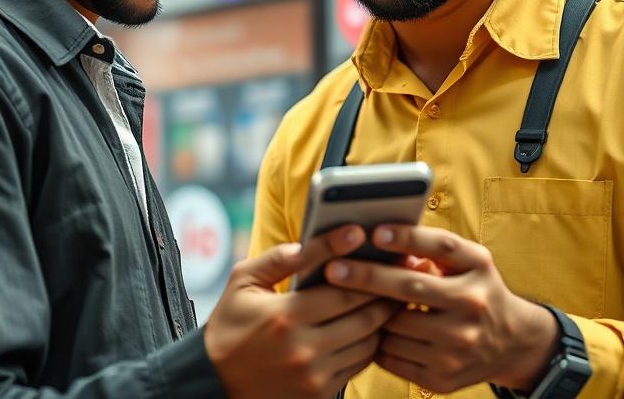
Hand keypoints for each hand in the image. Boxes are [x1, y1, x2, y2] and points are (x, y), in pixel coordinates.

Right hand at [205, 225, 398, 398]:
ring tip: (396, 293)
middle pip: (364, 316)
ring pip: (368, 342)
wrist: (215, 382)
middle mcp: (304, 349)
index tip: (383, 248)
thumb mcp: (243, 283)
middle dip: (388, 290)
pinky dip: (370, 342)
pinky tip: (375, 322)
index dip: (366, 266)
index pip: (341, 289)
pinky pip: (359, 363)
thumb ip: (278, 259)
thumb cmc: (230, 325)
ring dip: (384, 317)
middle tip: (407, 268)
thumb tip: (310, 241)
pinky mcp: (320, 393)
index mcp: (285, 316)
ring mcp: (315, 375)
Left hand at [323, 225, 557, 393]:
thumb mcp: (470, 261)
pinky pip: (392, 356)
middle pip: (410, 289)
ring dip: (370, 313)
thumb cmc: (476, 289)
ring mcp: (458, 347)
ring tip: (354, 303)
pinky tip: (368, 331)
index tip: (375, 232)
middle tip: (333, 269)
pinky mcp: (442, 378)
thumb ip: (434, 248)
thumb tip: (383, 238)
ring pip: (394, 325)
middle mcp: (471, 306)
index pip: (441, 247)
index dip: (407, 237)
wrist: (512, 343)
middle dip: (367, 277)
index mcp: (478, 268)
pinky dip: (376, 342)